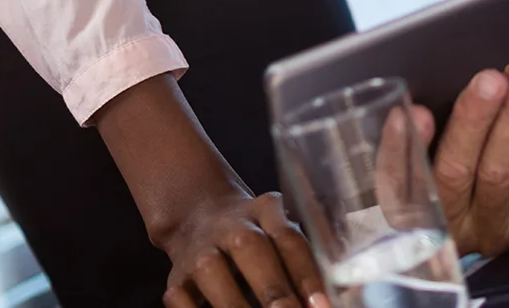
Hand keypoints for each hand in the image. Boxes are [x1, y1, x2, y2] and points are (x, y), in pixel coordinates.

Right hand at [94, 75, 328, 307]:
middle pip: (252, 251)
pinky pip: (184, 299)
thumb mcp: (279, 230)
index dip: (306, 273)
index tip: (321, 304)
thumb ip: (305, 257)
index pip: (289, 238)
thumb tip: (332, 297)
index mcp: (264, 210)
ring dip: (237, 305)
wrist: (197, 220)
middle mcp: (230, 225)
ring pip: (214, 274)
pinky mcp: (175, 279)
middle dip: (274, 290)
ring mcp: (199, 251)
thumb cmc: (255, 236)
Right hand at [409, 59, 508, 255]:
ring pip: (501, 167)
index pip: (400, 186)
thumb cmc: (482, 149)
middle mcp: (457, 226)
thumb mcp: (451, 144)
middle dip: (472, 121)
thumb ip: (438, 129)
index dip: (400, 151)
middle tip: (488, 80)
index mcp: (422, 212)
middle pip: (456, 174)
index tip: (410, 112)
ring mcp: (501, 224)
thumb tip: (431, 85)